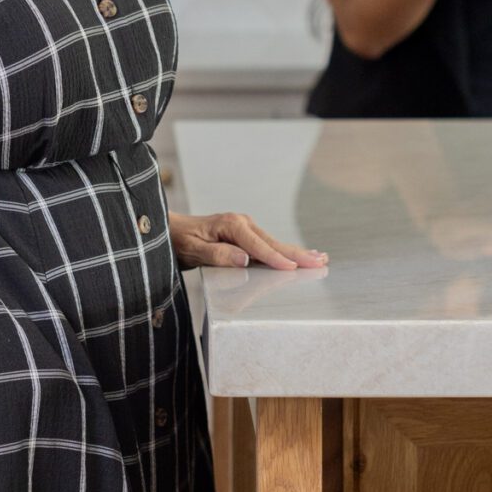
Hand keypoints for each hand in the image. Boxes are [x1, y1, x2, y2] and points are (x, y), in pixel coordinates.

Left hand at [168, 211, 327, 271]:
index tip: (292, 268)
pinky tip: (299, 255)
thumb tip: (244, 259)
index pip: (257, 246)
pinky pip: (268, 245)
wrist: (171, 230)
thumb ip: (218, 255)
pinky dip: (285, 251)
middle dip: (297, 254)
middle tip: (320, 262)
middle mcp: (241, 222)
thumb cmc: (180, 240)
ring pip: (274, 243)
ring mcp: (245, 227)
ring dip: (297, 252)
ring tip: (319, 258)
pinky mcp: (245, 234)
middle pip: (273, 242)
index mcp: (231, 225)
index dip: (275, 258)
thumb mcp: (194, 249)